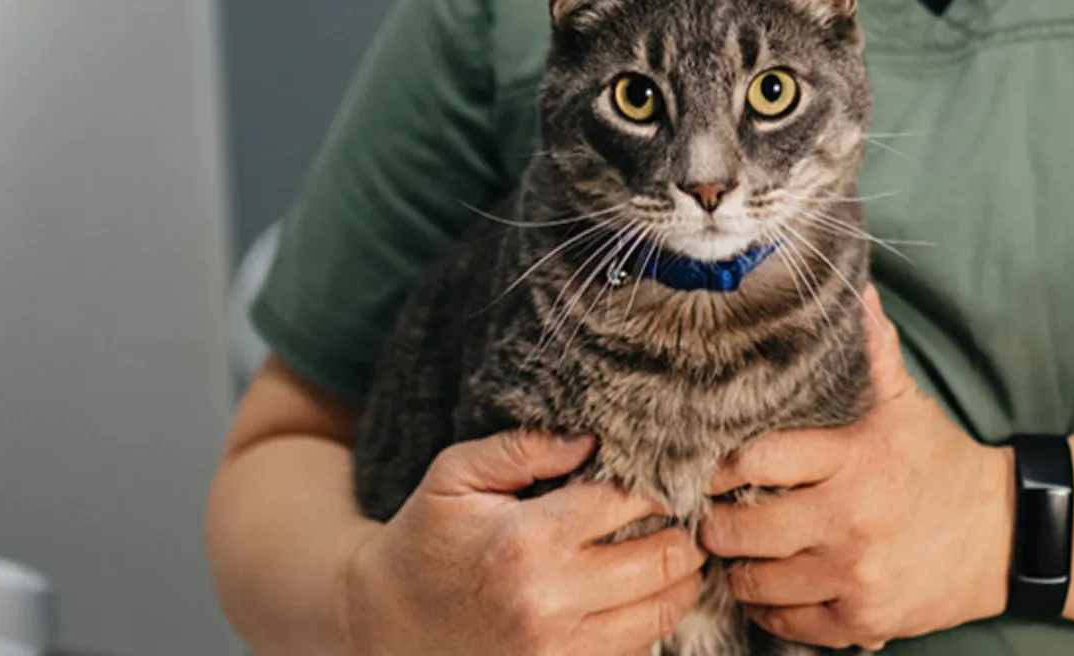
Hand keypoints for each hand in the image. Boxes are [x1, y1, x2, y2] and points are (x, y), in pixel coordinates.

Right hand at [346, 430, 704, 654]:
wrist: (386, 624)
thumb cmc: (425, 540)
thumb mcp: (456, 477)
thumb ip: (523, 448)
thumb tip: (592, 438)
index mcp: (526, 540)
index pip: (629, 501)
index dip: (660, 485)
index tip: (669, 477)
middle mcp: (550, 600)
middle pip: (663, 559)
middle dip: (685, 533)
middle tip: (687, 516)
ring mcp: (559, 650)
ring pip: (662, 610)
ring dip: (681, 580)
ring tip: (676, 554)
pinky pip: (637, 651)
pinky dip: (649, 621)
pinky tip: (640, 596)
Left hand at [701, 286, 1015, 648]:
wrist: (1004, 538)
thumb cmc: (942, 465)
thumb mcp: (908, 406)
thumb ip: (874, 352)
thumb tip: (857, 291)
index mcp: (857, 459)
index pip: (758, 461)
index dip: (724, 467)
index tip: (714, 470)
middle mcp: (852, 520)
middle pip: (742, 530)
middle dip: (717, 524)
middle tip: (715, 516)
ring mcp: (856, 576)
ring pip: (755, 582)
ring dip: (740, 568)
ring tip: (742, 552)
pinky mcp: (862, 621)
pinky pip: (785, 622)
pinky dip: (770, 607)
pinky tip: (773, 586)